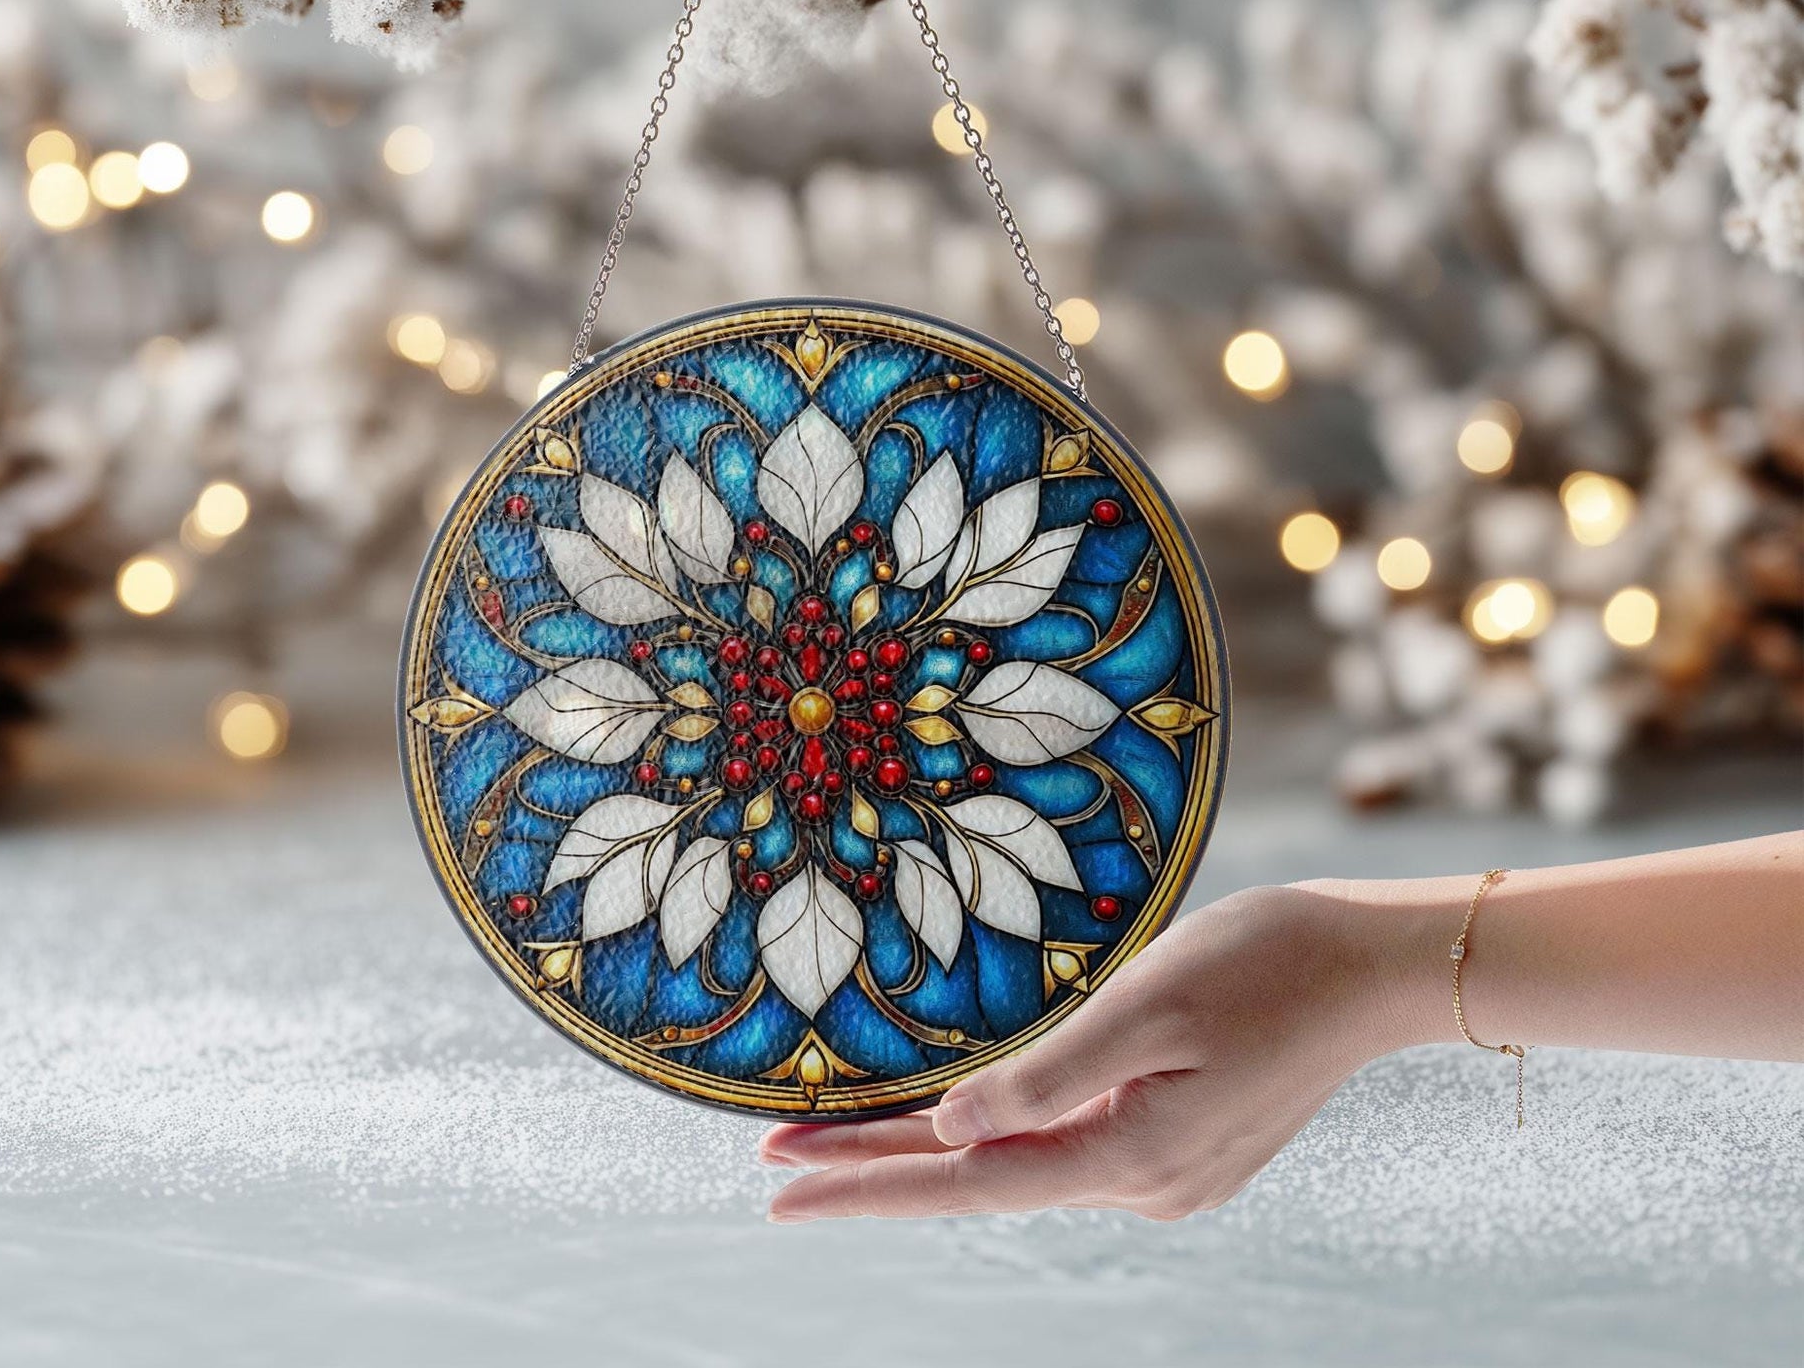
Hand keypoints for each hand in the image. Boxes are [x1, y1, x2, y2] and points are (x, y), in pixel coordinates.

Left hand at [760, 882, 1413, 1222]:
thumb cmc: (1263, 961)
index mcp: (1130, 1155)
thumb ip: (1048, 1077)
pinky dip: (998, 1132)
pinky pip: (1063, 1144)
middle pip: (979, 1178)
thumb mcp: (1148, 1004)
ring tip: (840, 1131)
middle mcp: (1144, 1184)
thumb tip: (950, 1131)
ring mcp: (1168, 1171)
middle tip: (774, 1155)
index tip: (778, 1186)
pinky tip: (962, 1115)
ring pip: (1018, 1163)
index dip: (864, 1182)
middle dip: (873, 1168)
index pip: (963, 1180)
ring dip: (929, 1148)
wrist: (1372, 965)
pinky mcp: (1182, 1142)